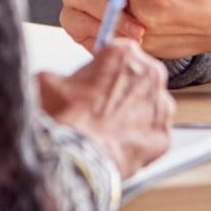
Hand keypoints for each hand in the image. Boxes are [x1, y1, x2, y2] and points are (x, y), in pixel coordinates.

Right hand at [36, 40, 174, 178]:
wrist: (76, 157)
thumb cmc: (65, 118)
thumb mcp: (47, 82)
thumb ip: (61, 76)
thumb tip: (56, 83)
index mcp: (125, 53)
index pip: (121, 54)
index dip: (106, 70)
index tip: (97, 81)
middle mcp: (150, 75)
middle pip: (139, 78)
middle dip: (123, 91)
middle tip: (100, 108)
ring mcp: (160, 107)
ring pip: (149, 107)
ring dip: (133, 115)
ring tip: (108, 129)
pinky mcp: (163, 136)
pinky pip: (151, 135)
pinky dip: (138, 140)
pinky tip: (117, 144)